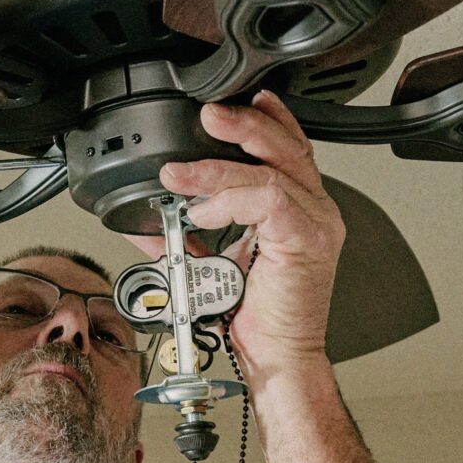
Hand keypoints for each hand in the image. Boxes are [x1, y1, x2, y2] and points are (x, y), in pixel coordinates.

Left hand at [132, 90, 343, 378]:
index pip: (289, 148)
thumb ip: (184, 236)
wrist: (277, 359)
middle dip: (243, 124)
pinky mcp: (307, 241)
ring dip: (218, 167)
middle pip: (286, 146)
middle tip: (207, 114)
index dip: (266, 119)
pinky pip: (268, 201)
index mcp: (300, 209)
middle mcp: (315, 210)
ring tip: (180, 173)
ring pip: (270, 171)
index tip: (234, 103)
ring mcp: (317, 224)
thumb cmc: (257, 318)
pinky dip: (231, 199)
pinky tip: (204, 211)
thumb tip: (145, 218)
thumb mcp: (212, 264)